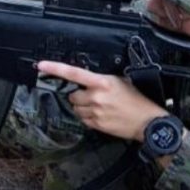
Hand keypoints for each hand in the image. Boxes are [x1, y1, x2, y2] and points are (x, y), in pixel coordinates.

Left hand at [36, 61, 165, 141]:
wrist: (147, 122)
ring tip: (99, 107)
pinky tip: (101, 115)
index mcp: (102, 82)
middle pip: (73, 95)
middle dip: (79, 96)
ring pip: (76, 109)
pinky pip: (83, 120)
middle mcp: (96, 97)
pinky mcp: (97, 125)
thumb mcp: (120, 81)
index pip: (74, 73)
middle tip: (92, 96)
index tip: (41, 65)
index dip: (55, 68)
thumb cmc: (137, 100)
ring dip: (83, 107)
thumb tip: (86, 80)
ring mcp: (95, 112)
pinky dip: (88, 117)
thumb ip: (101, 80)